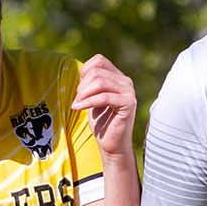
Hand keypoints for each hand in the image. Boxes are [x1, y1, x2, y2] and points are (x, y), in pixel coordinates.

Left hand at [76, 55, 137, 169]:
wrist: (112, 145)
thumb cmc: (101, 123)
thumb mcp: (93, 98)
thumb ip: (91, 83)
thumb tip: (81, 69)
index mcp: (118, 78)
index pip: (99, 60)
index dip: (85, 71)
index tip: (80, 89)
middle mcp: (126, 82)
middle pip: (97, 72)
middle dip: (82, 86)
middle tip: (77, 100)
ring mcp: (129, 92)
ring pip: (100, 82)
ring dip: (83, 94)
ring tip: (77, 105)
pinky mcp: (128, 104)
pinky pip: (104, 97)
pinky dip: (88, 102)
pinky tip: (79, 108)